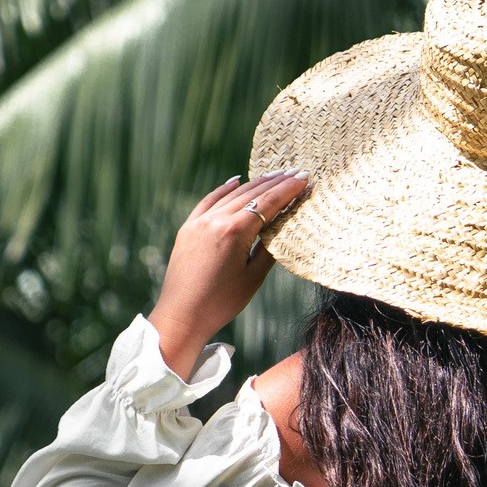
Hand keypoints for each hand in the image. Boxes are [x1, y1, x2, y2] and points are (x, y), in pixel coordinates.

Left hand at [148, 170, 309, 379]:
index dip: (288, 189)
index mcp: (235, 232)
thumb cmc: (221, 303)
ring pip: (231, 195)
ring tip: (273, 175)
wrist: (182, 316)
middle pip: (251, 194)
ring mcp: (199, 222)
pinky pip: (209, 202)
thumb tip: (281, 227)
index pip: (268, 203)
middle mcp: (216, 220)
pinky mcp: (188, 228)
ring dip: (253, 184)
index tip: (303, 177)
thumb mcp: (253, 278)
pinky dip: (224, 190)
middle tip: (294, 171)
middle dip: (275, 182)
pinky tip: (236, 181)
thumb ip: (268, 249)